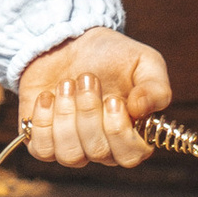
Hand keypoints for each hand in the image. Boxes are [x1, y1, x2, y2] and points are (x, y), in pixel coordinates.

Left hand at [16, 29, 171, 169]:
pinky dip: (42, 122)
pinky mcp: (44, 141)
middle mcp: (103, 147)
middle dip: (89, 111)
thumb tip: (142, 110)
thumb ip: (155, 87)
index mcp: (133, 134)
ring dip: (65, 116)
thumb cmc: (112, 55)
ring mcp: (73, 146)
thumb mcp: (144, 62)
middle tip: (85, 77)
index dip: (119, 132)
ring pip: (69, 154)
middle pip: (98, 152)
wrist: (69, 40)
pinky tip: (46, 96)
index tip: (113, 99)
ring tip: (66, 83)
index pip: (130, 156)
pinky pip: (41, 150)